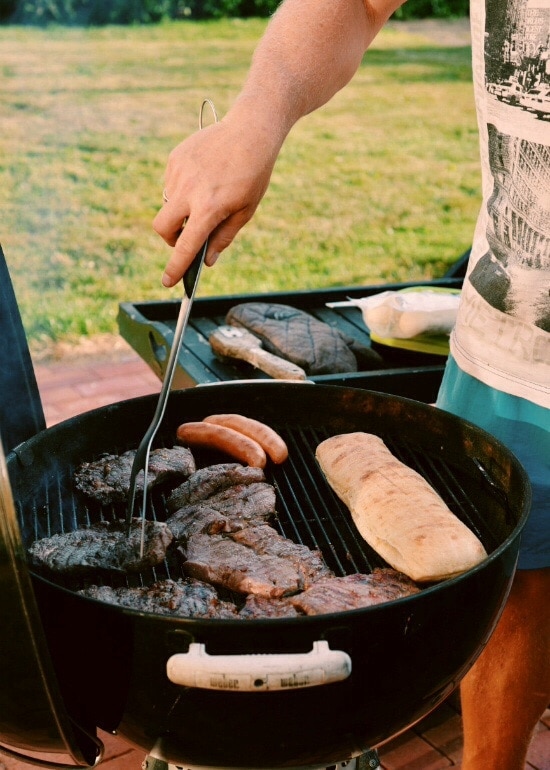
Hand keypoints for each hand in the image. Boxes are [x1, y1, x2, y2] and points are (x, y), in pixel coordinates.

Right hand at [153, 116, 279, 286]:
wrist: (251, 130)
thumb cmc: (254, 174)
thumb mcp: (245, 210)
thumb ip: (223, 237)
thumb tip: (207, 261)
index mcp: (209, 208)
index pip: (186, 246)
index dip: (175, 267)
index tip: (167, 281)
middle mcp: (189, 191)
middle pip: (162, 228)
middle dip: (171, 238)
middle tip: (188, 236)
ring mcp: (179, 172)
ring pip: (168, 204)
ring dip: (181, 211)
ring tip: (208, 195)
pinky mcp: (175, 158)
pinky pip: (171, 184)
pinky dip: (183, 189)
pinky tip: (205, 177)